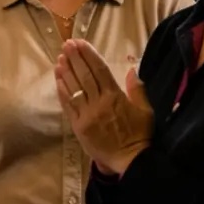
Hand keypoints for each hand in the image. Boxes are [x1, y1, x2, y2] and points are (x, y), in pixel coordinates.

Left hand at [55, 40, 151, 175]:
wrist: (131, 160)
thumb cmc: (140, 134)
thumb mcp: (145, 111)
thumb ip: (137, 90)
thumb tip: (132, 70)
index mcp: (116, 96)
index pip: (100, 70)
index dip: (89, 55)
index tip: (81, 43)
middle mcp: (100, 102)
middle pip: (84, 75)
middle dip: (75, 58)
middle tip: (67, 44)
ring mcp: (87, 114)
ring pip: (74, 88)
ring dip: (66, 72)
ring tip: (60, 58)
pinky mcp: (79, 126)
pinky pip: (68, 105)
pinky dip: (62, 91)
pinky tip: (58, 79)